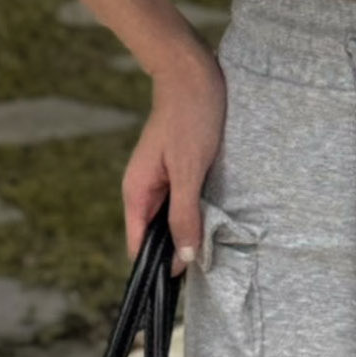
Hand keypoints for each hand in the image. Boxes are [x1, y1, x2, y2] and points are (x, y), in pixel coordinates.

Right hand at [121, 40, 227, 276]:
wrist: (193, 70)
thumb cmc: (190, 115)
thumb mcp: (189, 168)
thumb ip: (184, 213)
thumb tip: (183, 258)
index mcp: (137, 192)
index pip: (138, 247)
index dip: (156, 269)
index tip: (182, 287)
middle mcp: (145, 188)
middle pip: (156, 236)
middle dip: (178, 251)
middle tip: (210, 267)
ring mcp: (161, 178)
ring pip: (173, 217)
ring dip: (191, 229)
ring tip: (218, 246)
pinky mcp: (178, 167)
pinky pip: (185, 199)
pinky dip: (198, 209)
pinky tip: (218, 216)